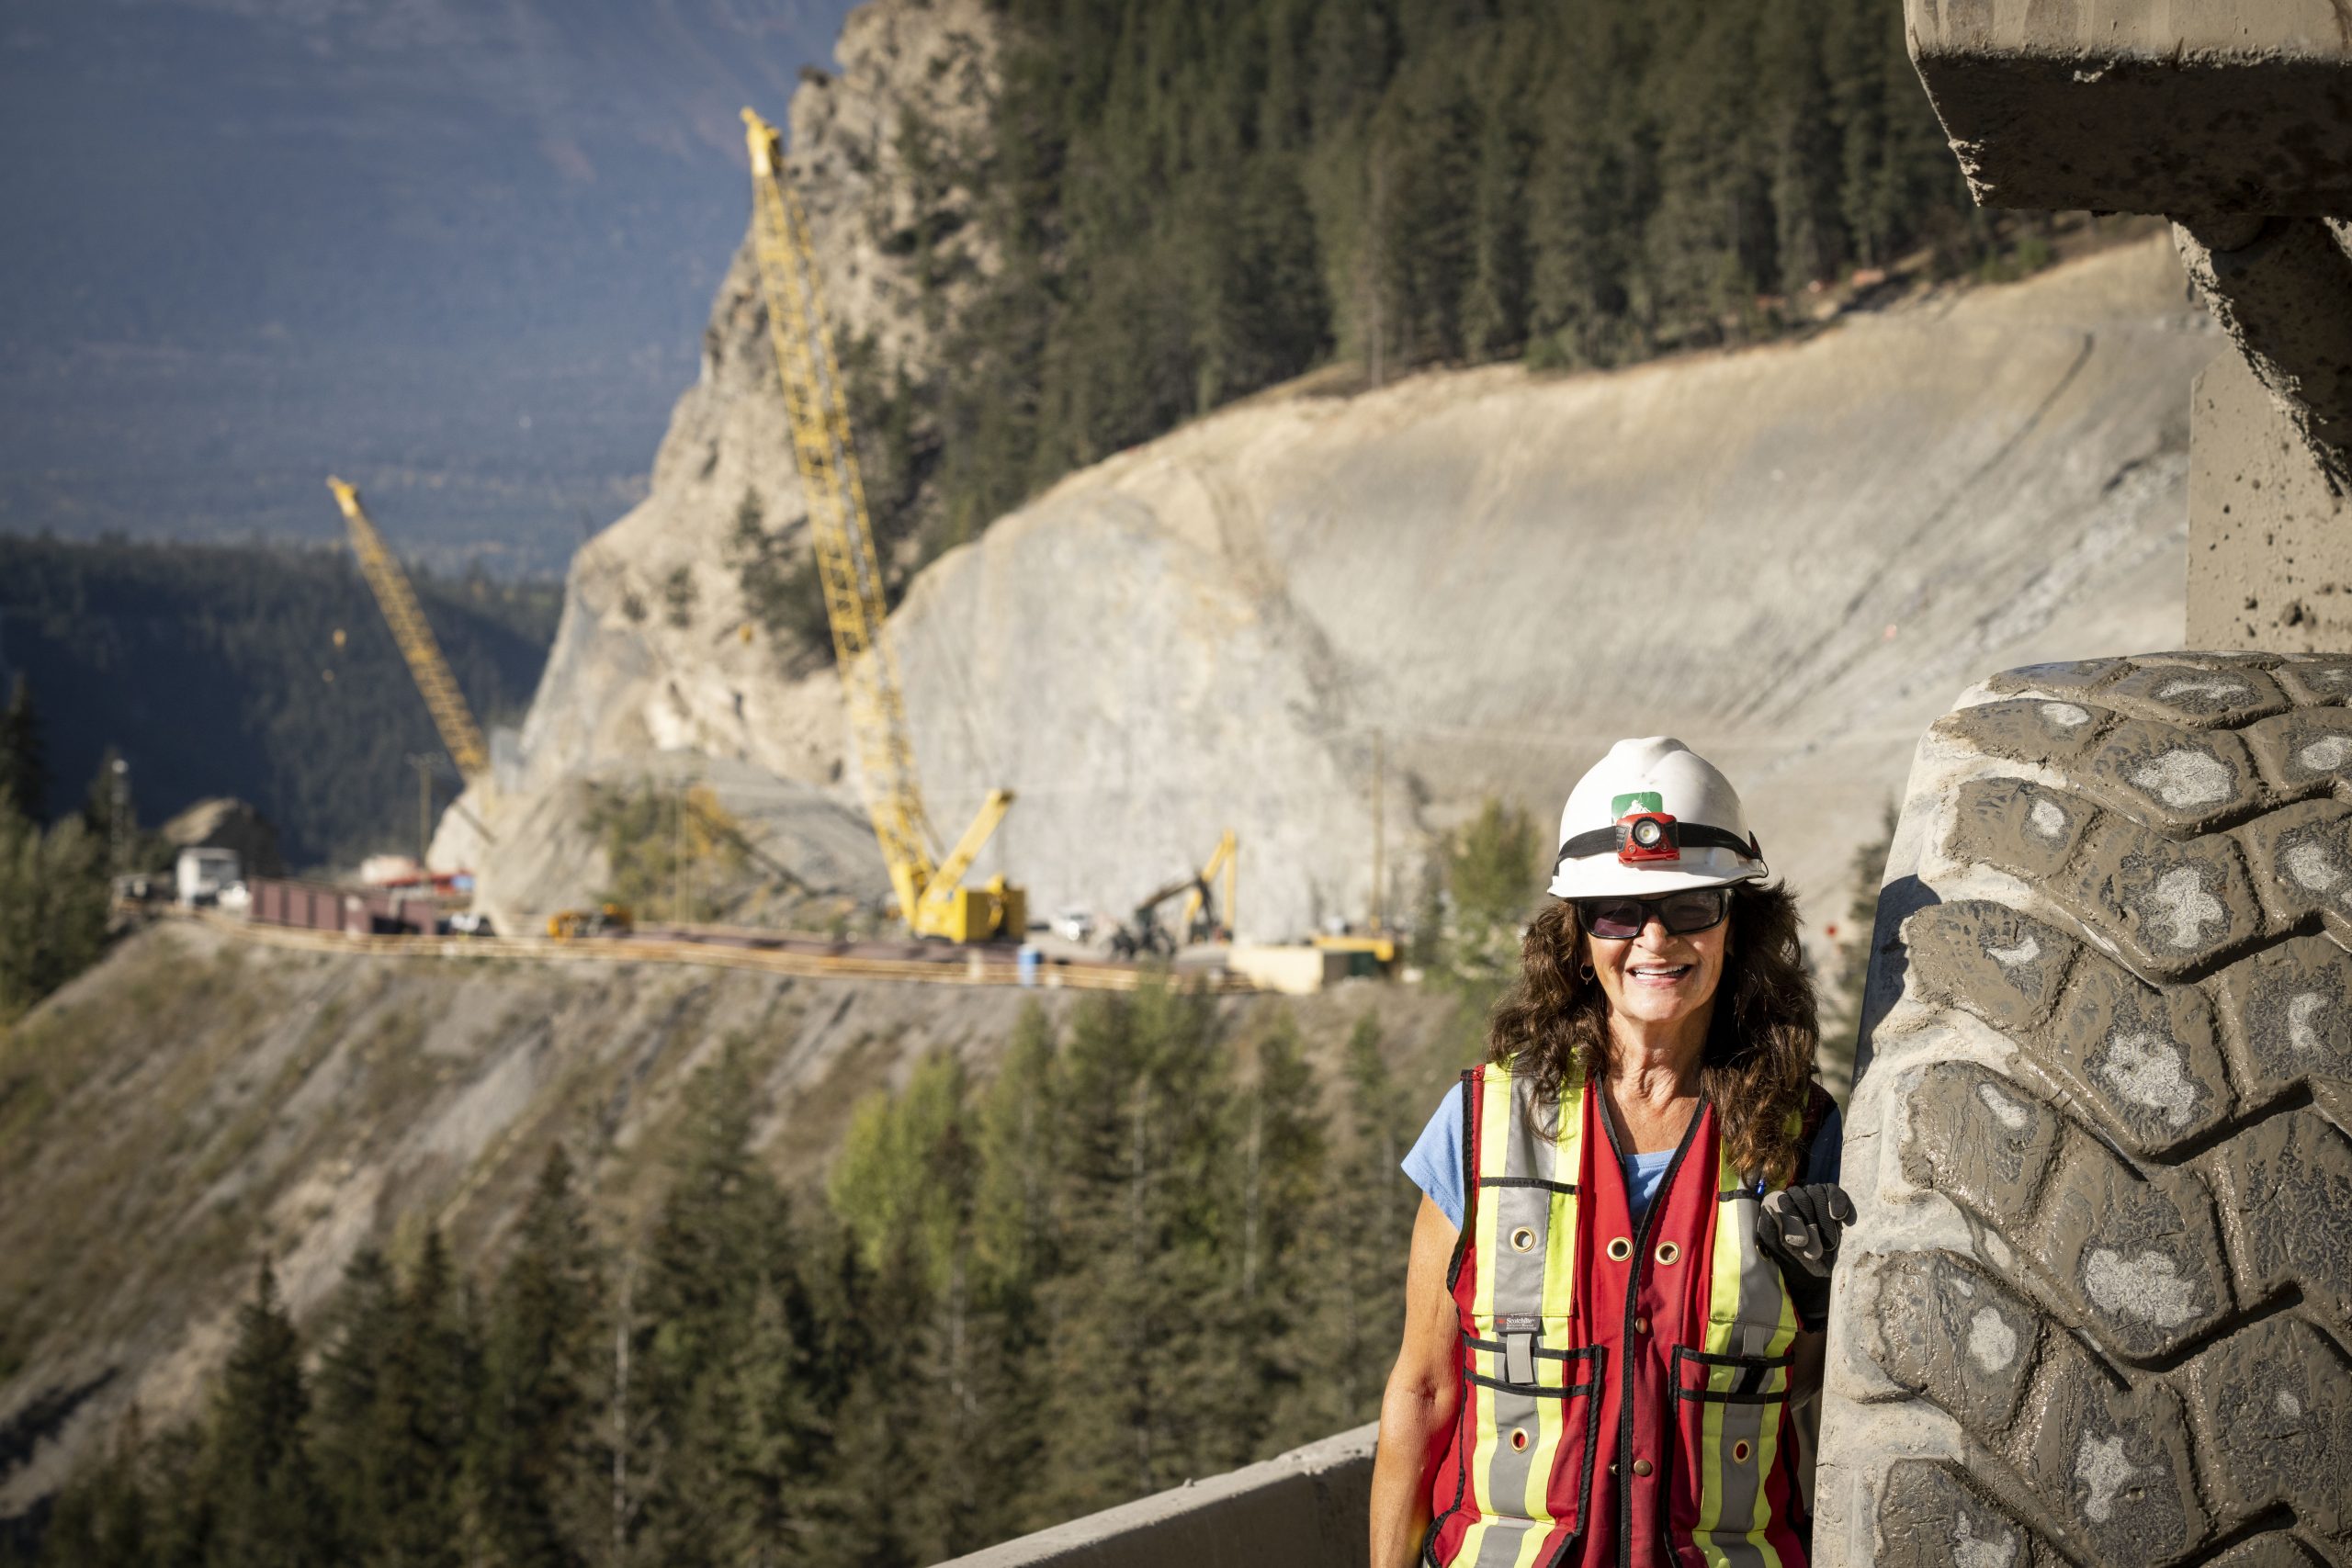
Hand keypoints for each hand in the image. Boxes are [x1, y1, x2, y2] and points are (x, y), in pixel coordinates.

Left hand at [1756, 1183, 1854, 1329]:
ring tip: (1830, 1245)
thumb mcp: (1781, 1252)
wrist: (1820, 1276)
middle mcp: (1790, 1198)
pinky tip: (1841, 1218)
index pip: (1779, 1201)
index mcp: (1773, 1208)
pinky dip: (1838, 1202)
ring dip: (1824, 1220)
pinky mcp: (1830, 1198)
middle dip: (1810, 1226)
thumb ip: (1772, 1231)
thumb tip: (1769, 1209)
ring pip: (1817, 1193)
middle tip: (1816, 1252)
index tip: (1800, 1243)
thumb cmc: (1796, 1263)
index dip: (1791, 1221)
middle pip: (1799, 1197)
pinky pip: (1833, 1191)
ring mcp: (1811, 1195)